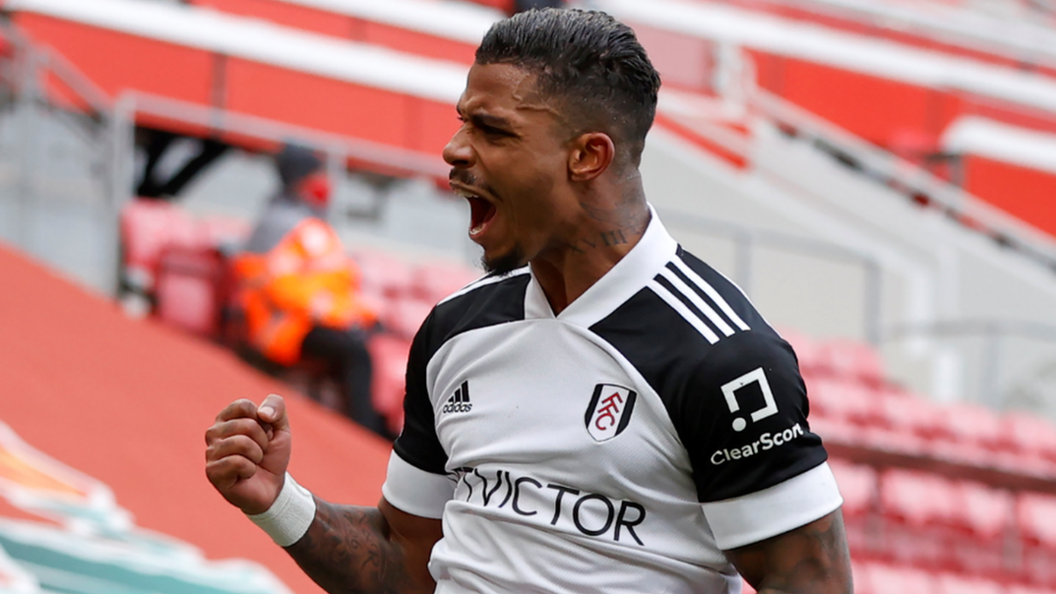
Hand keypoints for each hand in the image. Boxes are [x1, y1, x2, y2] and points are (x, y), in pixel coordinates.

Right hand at [205, 394, 292, 514]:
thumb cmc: (272, 454)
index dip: (263, 421)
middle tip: (260, 452)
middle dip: (263, 440)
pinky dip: (250, 469)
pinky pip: (237, 462)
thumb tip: (262, 413)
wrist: (272, 486)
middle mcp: (214, 432)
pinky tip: (246, 474)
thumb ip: (276, 406)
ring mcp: (211, 452)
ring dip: (257, 455)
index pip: (243, 405)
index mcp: (227, 417)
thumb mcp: (281, 427)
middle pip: (247, 425)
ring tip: (253, 462)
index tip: (264, 433)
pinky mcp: (212, 471)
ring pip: (241, 443)